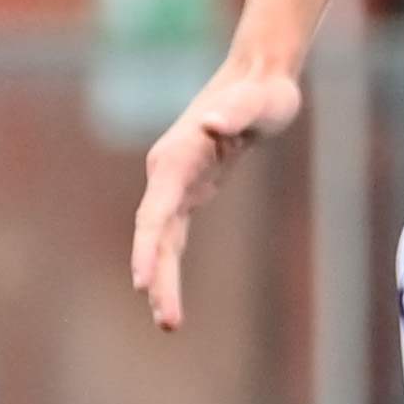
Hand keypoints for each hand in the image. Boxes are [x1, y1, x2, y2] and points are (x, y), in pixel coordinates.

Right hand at [129, 60, 304, 330]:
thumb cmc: (262, 92)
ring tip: (169, 323)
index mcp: (177, 155)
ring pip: (160, 240)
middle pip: (154, 235)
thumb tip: (212, 123)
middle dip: (157, 277)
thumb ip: (235, 111)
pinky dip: (169, 264)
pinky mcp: (189, 190)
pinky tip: (168, 294)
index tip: (141, 280)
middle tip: (168, 322)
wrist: (258, 80)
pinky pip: (173, 235)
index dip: (147, 246)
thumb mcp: (259, 100)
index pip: (156, 210)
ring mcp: (175, 183)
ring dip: (161, 280)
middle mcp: (167, 172)